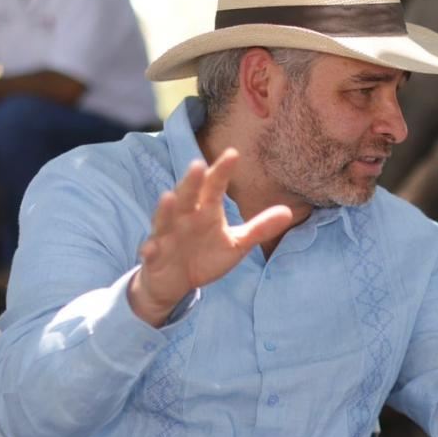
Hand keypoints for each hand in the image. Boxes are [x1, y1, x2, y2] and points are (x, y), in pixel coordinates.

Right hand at [128, 149, 292, 326]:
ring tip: (168, 197)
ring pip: (165, 219)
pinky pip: (151, 251)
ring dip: (166, 209)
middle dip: (192, 182)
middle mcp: (185, 218)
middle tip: (198, 164)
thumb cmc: (205, 256)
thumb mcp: (236, 244)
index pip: (214, 187)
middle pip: (188, 196)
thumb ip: (259, 228)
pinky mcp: (155, 256)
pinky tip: (149, 247)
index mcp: (205, 211)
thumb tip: (288, 212)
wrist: (174, 282)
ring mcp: (167, 236)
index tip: (234, 153)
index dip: (222, 172)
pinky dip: (149, 249)